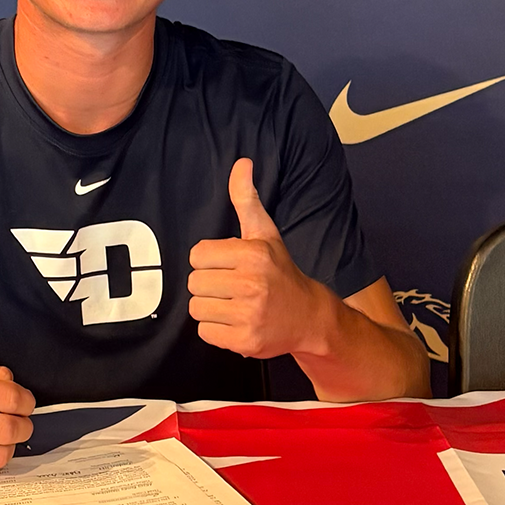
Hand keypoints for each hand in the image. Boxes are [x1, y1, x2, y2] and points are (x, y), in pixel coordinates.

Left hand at [187, 158, 333, 359]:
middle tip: (232, 288)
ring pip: (197, 308)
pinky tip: (237, 323)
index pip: (197, 255)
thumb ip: (246, 199)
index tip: (230, 266)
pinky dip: (217, 331)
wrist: (310, 317)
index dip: (210, 261)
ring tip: (234, 305)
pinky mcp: (246, 341)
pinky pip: (205, 333)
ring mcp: (249, 315)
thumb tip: (242, 163)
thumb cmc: (280, 272)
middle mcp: (251, 284)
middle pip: (194, 282)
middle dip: (209, 285)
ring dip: (211, 309)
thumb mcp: (265, 233)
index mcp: (252, 254)